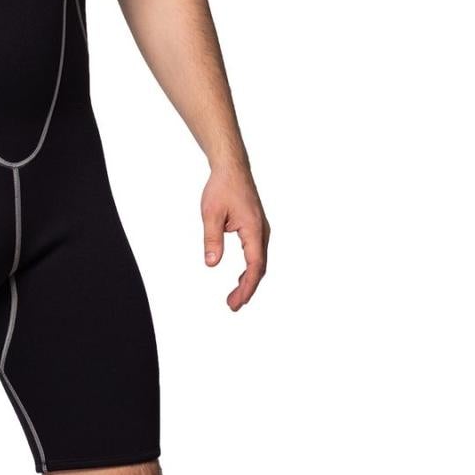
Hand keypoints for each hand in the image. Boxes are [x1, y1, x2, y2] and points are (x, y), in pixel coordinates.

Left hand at [203, 165, 268, 309]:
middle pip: (260, 268)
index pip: (255, 266)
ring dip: (249, 280)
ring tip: (234, 297)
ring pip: (259, 262)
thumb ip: (212, 239)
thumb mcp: (211, 214)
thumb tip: (211, 263)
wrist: (232, 169)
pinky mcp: (256, 228)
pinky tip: (240, 278)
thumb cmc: (222, 187)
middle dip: (247, 289)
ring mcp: (261, 230)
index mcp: (254, 229)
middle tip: (232, 306)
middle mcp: (262, 232)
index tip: (237, 302)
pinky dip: (250, 269)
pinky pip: (256, 254)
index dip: (247, 287)